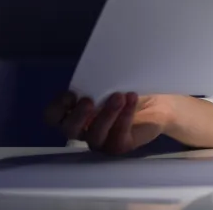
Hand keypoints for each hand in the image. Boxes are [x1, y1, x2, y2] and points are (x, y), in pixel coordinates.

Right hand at [43, 91, 170, 154]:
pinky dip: (125, 116)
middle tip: (89, 101)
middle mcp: (84, 130)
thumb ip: (97, 79)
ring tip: (119, 96)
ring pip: (95, 136)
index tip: (71, 94)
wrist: (158, 102)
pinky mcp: (121, 145)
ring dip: (106, 115)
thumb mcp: (110, 81)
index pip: (53, 117)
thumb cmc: (127, 89)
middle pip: (69, 130)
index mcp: (75, 113)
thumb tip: (95, 66)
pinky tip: (131, 99)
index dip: (57, 108)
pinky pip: (119, 136)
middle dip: (78, 116)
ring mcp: (102, 141)